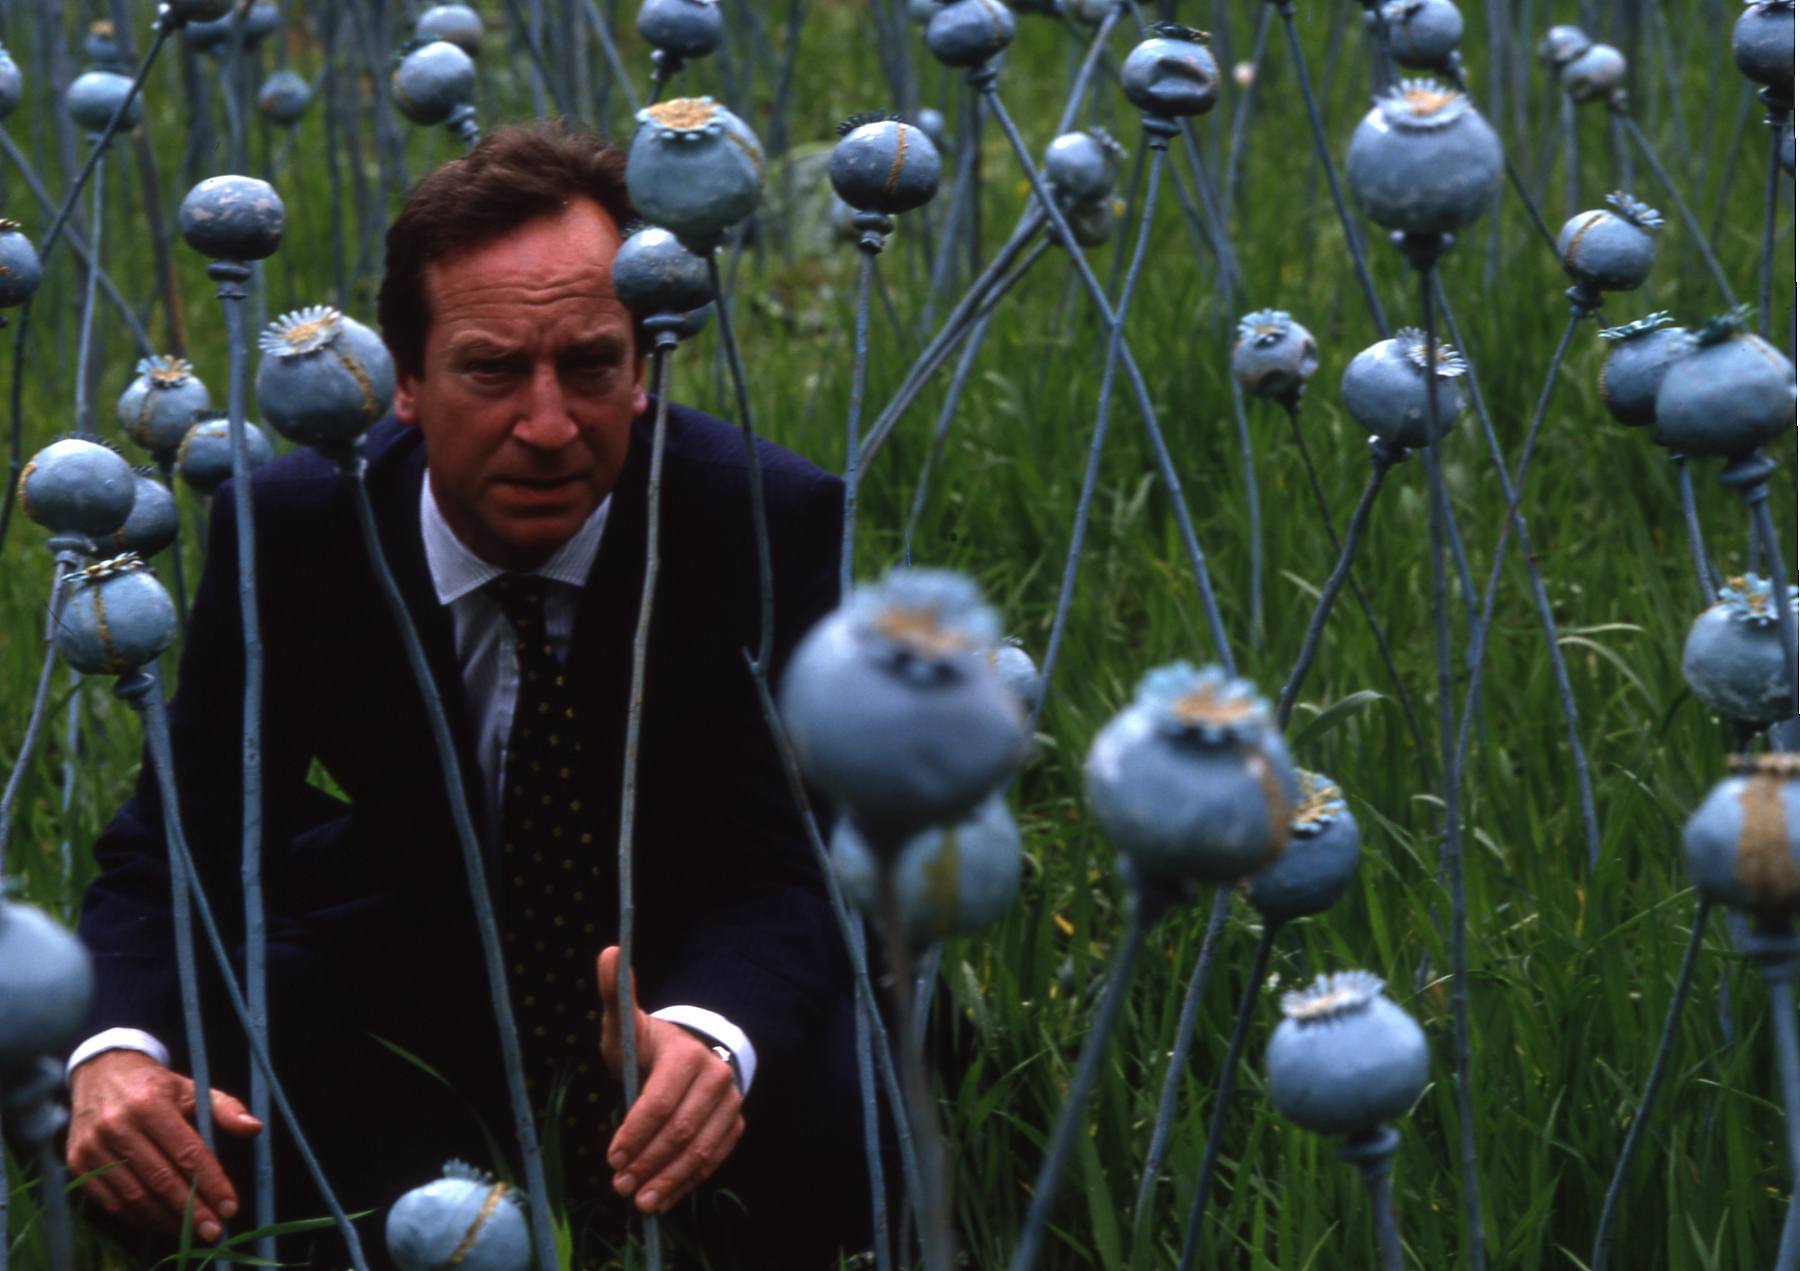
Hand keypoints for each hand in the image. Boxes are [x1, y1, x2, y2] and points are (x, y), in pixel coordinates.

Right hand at [67, 1049, 262, 1240]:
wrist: (101, 1072)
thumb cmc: (155, 1085)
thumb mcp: (192, 1088)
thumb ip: (225, 1108)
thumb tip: (254, 1128)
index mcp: (151, 1104)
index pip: (187, 1153)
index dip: (211, 1183)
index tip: (230, 1206)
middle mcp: (118, 1125)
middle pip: (161, 1179)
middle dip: (192, 1210)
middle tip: (214, 1230)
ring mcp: (93, 1146)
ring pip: (135, 1195)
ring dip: (166, 1218)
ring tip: (191, 1230)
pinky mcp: (77, 1162)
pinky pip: (110, 1200)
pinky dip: (138, 1217)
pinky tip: (161, 1222)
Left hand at [595, 946, 744, 1214]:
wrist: (687, 1055)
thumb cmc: (647, 1045)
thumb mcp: (626, 1024)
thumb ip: (616, 996)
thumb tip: (609, 951)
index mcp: (685, 1055)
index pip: (660, 1101)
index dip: (635, 1132)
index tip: (611, 1156)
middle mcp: (715, 1078)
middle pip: (681, 1131)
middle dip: (648, 1162)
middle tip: (619, 1186)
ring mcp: (729, 1104)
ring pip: (701, 1151)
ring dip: (669, 1179)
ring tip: (640, 1201)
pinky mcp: (735, 1125)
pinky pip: (715, 1160)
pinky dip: (689, 1182)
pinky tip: (664, 1199)